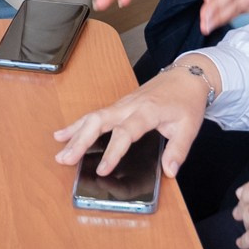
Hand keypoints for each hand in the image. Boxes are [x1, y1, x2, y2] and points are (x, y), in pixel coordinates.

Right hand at [52, 61, 209, 177]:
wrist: (186, 76)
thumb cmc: (187, 101)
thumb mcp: (189, 128)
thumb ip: (178, 151)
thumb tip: (168, 172)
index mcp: (147, 111)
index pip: (125, 133)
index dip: (113, 152)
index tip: (102, 169)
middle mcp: (129, 106)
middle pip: (99, 121)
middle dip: (80, 141)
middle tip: (66, 159)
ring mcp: (122, 104)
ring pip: (93, 116)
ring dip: (74, 133)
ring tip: (59, 150)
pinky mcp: (118, 105)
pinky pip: (95, 114)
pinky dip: (78, 124)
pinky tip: (64, 134)